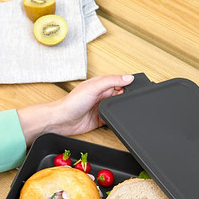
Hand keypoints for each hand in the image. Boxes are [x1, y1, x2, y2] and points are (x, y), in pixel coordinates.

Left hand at [16, 75, 133, 145]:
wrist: (62, 121)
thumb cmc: (71, 102)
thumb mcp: (93, 87)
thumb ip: (111, 81)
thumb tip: (128, 78)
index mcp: (100, 84)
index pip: (119, 82)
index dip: (127, 84)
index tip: (136, 88)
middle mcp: (101, 95)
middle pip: (120, 95)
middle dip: (125, 98)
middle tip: (129, 101)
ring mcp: (100, 108)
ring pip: (117, 107)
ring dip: (120, 109)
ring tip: (124, 110)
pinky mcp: (100, 120)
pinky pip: (112, 119)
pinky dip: (115, 119)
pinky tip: (117, 119)